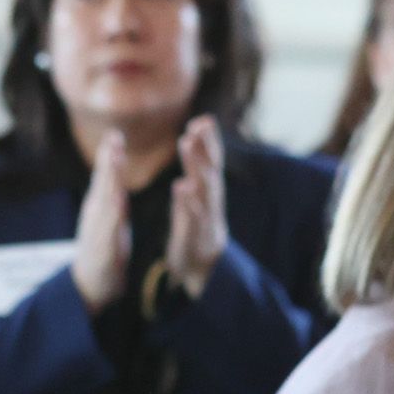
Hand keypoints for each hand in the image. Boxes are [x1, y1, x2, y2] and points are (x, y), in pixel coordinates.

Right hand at [70, 128, 133, 310]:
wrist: (89, 286)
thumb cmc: (103, 250)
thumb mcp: (108, 218)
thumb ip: (110, 194)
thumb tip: (112, 171)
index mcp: (101, 207)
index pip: (106, 178)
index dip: (109, 156)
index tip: (114, 133)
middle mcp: (96, 216)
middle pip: (103, 184)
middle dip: (108, 161)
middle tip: (112, 138)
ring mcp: (98, 232)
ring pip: (105, 203)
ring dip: (109, 183)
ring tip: (114, 164)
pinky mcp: (104, 251)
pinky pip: (109, 231)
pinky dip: (113, 216)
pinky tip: (118, 203)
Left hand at [165, 115, 226, 298]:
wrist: (202, 274)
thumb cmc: (196, 235)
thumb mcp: (195, 206)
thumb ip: (194, 179)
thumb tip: (193, 147)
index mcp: (209, 197)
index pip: (211, 165)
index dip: (210, 142)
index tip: (204, 118)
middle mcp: (211, 206)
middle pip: (210, 172)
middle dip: (205, 147)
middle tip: (198, 124)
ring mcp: (206, 223)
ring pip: (203, 190)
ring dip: (196, 165)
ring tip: (188, 143)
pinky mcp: (195, 240)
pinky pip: (192, 219)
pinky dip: (188, 203)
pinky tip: (181, 186)